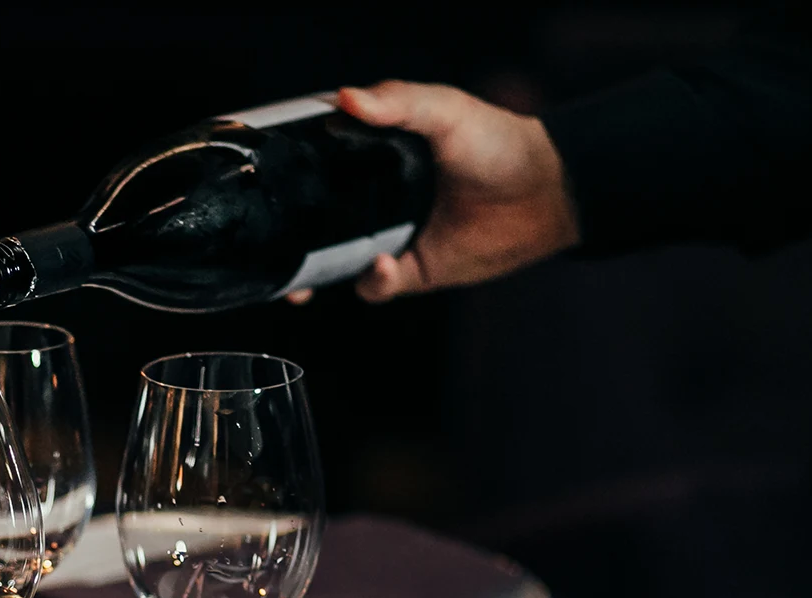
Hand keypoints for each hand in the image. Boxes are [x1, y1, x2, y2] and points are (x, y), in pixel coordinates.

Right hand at [288, 82, 578, 304]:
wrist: (548, 193)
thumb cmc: (500, 143)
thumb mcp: (445, 110)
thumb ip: (397, 101)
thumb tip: (346, 97)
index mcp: (374, 154)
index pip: (319, 160)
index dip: (290, 168)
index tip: (263, 173)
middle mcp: (375, 196)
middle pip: (314, 217)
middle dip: (286, 236)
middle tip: (265, 240)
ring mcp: (389, 235)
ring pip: (332, 261)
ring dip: (312, 274)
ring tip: (300, 282)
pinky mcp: (411, 271)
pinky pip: (375, 285)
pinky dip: (372, 280)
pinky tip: (382, 265)